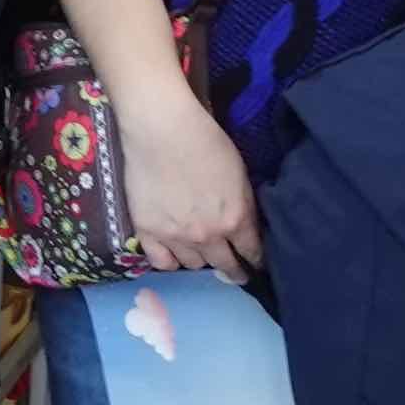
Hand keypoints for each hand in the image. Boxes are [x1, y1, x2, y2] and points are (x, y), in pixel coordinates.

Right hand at [106, 83, 259, 276]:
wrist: (162, 131)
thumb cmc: (206, 141)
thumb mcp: (239, 173)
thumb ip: (244, 205)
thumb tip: (247, 225)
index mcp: (235, 220)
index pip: (251, 252)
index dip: (255, 261)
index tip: (256, 265)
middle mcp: (207, 236)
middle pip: (224, 265)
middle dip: (234, 271)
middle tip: (236, 273)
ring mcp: (175, 237)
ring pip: (193, 265)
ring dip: (200, 260)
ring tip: (200, 254)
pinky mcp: (148, 232)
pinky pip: (161, 262)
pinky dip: (170, 261)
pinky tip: (173, 255)